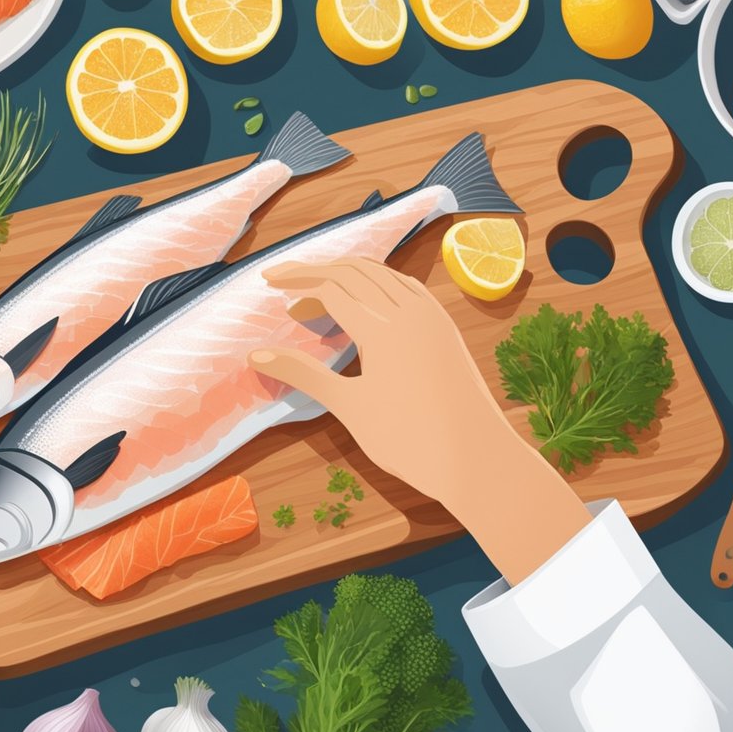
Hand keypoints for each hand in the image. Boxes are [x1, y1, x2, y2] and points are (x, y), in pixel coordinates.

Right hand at [249, 258, 589, 582]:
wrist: (478, 459)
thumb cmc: (409, 439)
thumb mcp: (349, 406)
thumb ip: (303, 373)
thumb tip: (254, 354)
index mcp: (382, 326)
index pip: (331, 287)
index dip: (296, 282)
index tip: (268, 284)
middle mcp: (409, 310)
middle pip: (355, 272)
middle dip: (316, 272)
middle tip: (283, 284)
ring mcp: (432, 317)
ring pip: (382, 275)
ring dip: (347, 277)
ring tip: (317, 297)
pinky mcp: (445, 328)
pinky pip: (405, 289)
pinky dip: (377, 285)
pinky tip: (366, 303)